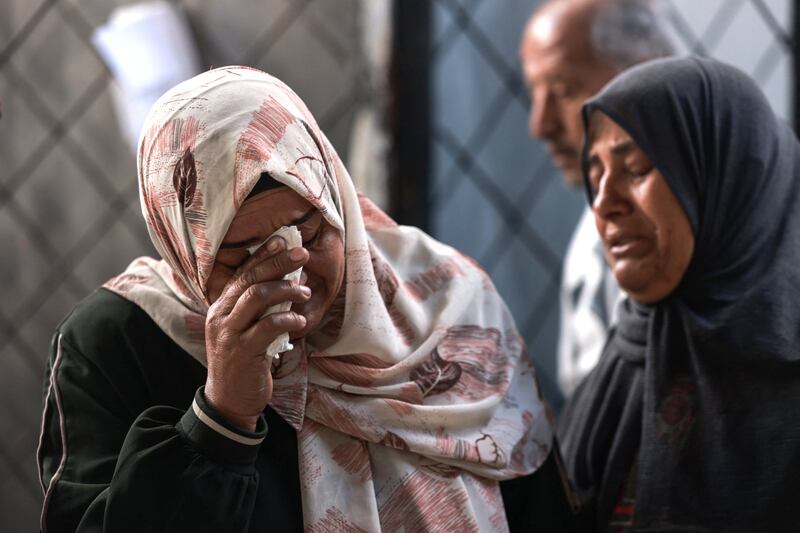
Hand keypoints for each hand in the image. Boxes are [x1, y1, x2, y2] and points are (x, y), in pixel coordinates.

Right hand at [204, 236, 309, 430]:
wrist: (229, 401)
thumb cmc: (243, 363)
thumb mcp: (244, 331)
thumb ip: (258, 309)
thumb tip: (287, 283)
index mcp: (220, 307)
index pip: (241, 273)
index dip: (262, 255)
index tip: (282, 241)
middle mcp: (220, 316)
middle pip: (250, 279)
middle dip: (277, 263)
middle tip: (301, 255)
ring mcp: (229, 333)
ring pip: (257, 297)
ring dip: (286, 290)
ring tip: (305, 293)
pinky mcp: (243, 351)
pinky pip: (268, 326)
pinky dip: (287, 319)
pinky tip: (300, 322)